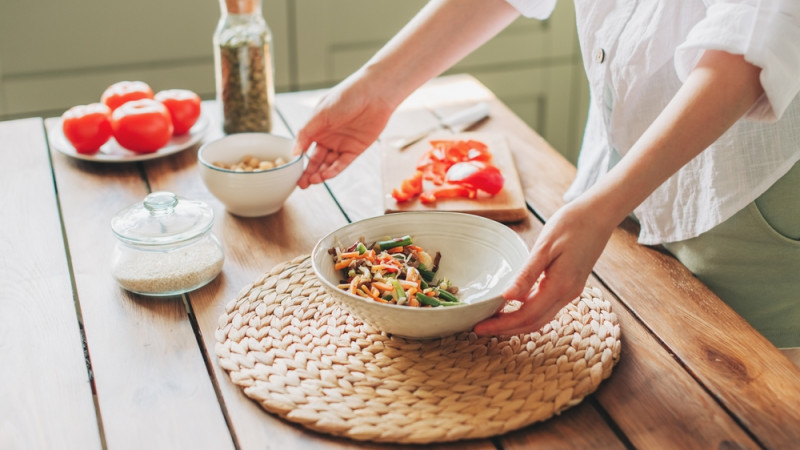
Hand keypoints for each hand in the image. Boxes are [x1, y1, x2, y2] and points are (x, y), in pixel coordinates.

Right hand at [294, 74, 395, 187]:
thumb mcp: (320, 114)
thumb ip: (306, 133)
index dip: (298, 160)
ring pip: (328, 164)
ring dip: (320, 173)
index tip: (291, 171)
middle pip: (316, 159)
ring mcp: (342, 144)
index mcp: (317, 127)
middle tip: (300, 184)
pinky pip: (342, 163)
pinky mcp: (355, 149)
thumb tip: (294, 151)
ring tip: (312, 181)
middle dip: (307, 172)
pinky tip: (325, 176)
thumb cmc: (346, 96)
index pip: (304, 147)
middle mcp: (328, 137)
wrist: (374, 93)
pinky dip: (334, 170)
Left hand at [473, 200, 615, 335]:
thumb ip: (527, 275)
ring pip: (541, 317)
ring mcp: (571, 291)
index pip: (526, 316)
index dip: (502, 325)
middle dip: (506, 329)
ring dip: (517, 322)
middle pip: (533, 323)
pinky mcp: (571, 285)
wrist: (599, 214)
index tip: (480, 327)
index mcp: (560, 286)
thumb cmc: (572, 224)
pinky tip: (512, 302)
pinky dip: (528, 309)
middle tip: (480, 328)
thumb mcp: (544, 247)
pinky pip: (547, 305)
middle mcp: (567, 294)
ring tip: (493, 317)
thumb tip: (507, 296)